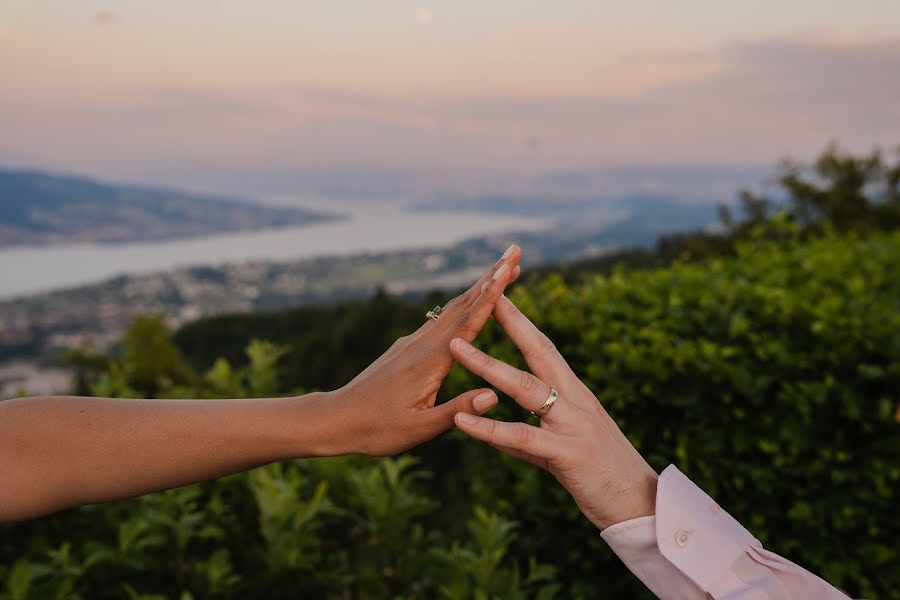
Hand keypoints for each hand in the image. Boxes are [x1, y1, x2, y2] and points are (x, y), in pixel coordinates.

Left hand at [331, 245, 521, 455]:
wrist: (336, 419)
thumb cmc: (377, 429)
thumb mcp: (420, 428)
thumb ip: (457, 410)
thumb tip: (494, 394)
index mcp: (430, 362)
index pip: (468, 322)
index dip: (492, 295)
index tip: (509, 269)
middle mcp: (421, 344)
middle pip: (463, 304)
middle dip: (492, 277)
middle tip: (515, 252)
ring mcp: (412, 343)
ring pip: (451, 309)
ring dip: (479, 288)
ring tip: (502, 271)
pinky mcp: (406, 348)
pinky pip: (440, 321)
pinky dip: (462, 306)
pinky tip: (469, 304)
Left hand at [450, 294, 657, 529]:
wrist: (643, 507)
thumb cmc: (602, 476)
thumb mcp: (560, 450)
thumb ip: (526, 437)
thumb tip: (493, 428)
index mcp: (575, 395)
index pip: (543, 348)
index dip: (520, 321)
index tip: (497, 295)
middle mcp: (575, 400)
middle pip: (539, 350)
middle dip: (510, 319)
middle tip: (484, 291)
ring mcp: (573, 424)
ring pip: (525, 387)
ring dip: (487, 365)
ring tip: (455, 348)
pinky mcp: (568, 453)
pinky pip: (522, 438)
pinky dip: (489, 428)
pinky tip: (461, 421)